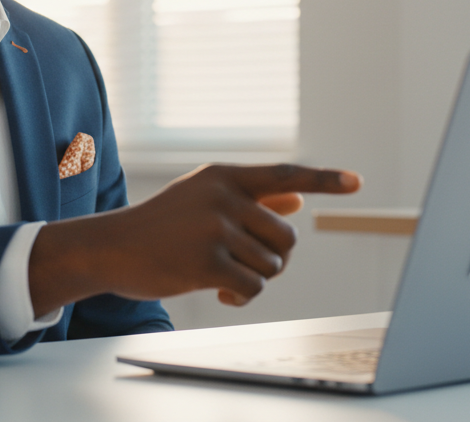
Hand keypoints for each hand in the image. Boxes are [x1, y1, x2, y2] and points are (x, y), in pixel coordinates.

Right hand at [28, 164, 360, 314]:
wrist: (111, 248)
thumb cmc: (162, 225)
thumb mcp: (204, 200)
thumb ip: (251, 198)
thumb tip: (297, 198)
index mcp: (225, 175)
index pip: (286, 173)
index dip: (325, 179)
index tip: (357, 182)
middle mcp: (224, 197)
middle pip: (286, 237)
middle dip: (274, 259)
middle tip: (247, 265)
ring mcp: (215, 229)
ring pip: (272, 266)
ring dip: (255, 279)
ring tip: (224, 275)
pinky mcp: (206, 263)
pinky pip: (252, 287)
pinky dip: (241, 296)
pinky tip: (219, 292)